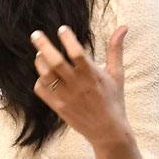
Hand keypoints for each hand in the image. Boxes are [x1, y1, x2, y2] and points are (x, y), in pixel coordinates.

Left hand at [30, 25, 131, 147]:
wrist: (108, 131)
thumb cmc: (113, 100)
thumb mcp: (117, 74)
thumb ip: (116, 49)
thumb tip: (123, 26)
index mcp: (92, 75)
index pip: (77, 53)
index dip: (68, 39)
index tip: (62, 29)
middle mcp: (77, 85)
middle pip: (55, 62)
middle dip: (43, 46)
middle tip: (35, 34)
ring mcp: (65, 97)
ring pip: (45, 75)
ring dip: (40, 61)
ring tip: (40, 54)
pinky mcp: (57, 107)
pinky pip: (41, 90)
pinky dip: (39, 80)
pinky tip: (43, 75)